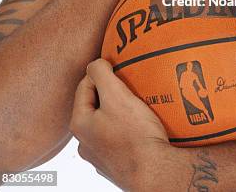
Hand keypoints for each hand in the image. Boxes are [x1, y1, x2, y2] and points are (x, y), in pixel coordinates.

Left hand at [69, 59, 186, 190]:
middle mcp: (85, 143)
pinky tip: (142, 126)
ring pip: (107, 122)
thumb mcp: (116, 95)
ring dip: (119, 111)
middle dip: (111, 93)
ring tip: (137, 105)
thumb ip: (101, 73)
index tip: (120, 69)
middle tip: (129, 86)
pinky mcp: (117, 164)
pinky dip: (128, 128)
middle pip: (95, 105)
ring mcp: (101, 156)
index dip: (102, 73)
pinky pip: (120, 137)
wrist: (155, 174)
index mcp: (80, 124)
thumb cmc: (135, 134)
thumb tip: (95, 63)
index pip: (84, 86)